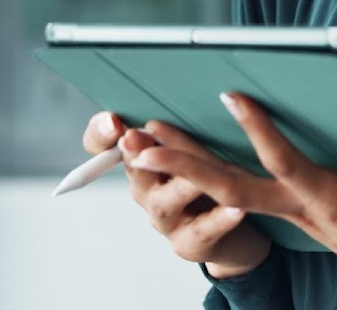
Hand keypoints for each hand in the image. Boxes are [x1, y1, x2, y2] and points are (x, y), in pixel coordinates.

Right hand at [82, 111, 272, 277]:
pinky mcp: (189, 243)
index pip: (102, 146)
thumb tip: (178, 91)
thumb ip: (178, 128)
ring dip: (178, 186)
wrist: (232, 229)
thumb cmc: (208, 180)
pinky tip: (236, 208)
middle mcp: (146, 190)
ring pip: (164, 203)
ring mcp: (166, 219)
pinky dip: (219, 220)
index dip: (100, 134)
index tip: (112, 120)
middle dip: (136, 153)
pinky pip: (202, 231)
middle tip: (137, 137)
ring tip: (193, 176)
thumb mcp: (192, 147)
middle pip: (133, 171)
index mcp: (141, 160)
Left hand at [126, 93, 336, 299]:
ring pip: (227, 188)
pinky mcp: (293, 210)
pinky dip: (206, 173)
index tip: (231, 97)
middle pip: (231, 185)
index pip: (284, 164)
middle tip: (143, 144)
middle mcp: (298, 209)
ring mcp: (292, 212)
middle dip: (185, 164)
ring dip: (185, 165)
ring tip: (146, 141)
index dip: (259, 131)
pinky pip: (238, 191)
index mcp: (327, 204)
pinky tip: (185, 157)